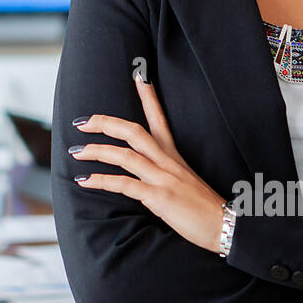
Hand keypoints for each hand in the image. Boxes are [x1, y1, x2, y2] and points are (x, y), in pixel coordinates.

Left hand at [69, 75, 226, 252]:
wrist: (226, 226)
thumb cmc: (204, 208)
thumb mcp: (185, 183)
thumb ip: (165, 174)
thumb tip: (144, 173)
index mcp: (174, 157)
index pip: (160, 120)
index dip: (149, 97)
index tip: (139, 75)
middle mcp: (167, 162)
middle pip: (134, 132)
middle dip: (105, 123)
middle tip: (82, 121)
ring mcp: (163, 179)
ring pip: (125, 155)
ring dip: (97, 151)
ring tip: (76, 151)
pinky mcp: (159, 197)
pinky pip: (125, 184)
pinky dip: (103, 180)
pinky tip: (86, 180)